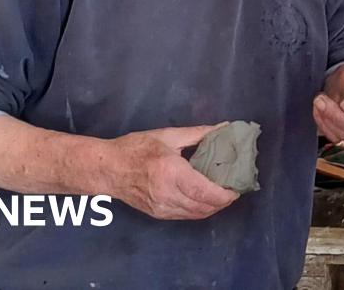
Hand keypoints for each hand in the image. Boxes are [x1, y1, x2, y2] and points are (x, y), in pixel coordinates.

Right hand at [105, 125, 239, 219]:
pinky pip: (186, 216)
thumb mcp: (168, 136)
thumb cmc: (135, 148)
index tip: (237, 187)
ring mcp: (162, 207)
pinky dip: (200, 210)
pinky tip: (205, 198)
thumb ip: (198, 134)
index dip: (225, 194)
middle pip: (204, 207)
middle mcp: (168, 194)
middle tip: (234, 187)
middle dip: (224, 201)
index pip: (205, 192)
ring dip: (213, 207)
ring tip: (223, 193)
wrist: (107, 169)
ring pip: (197, 214)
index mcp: (171, 172)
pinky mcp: (158, 214)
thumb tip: (223, 128)